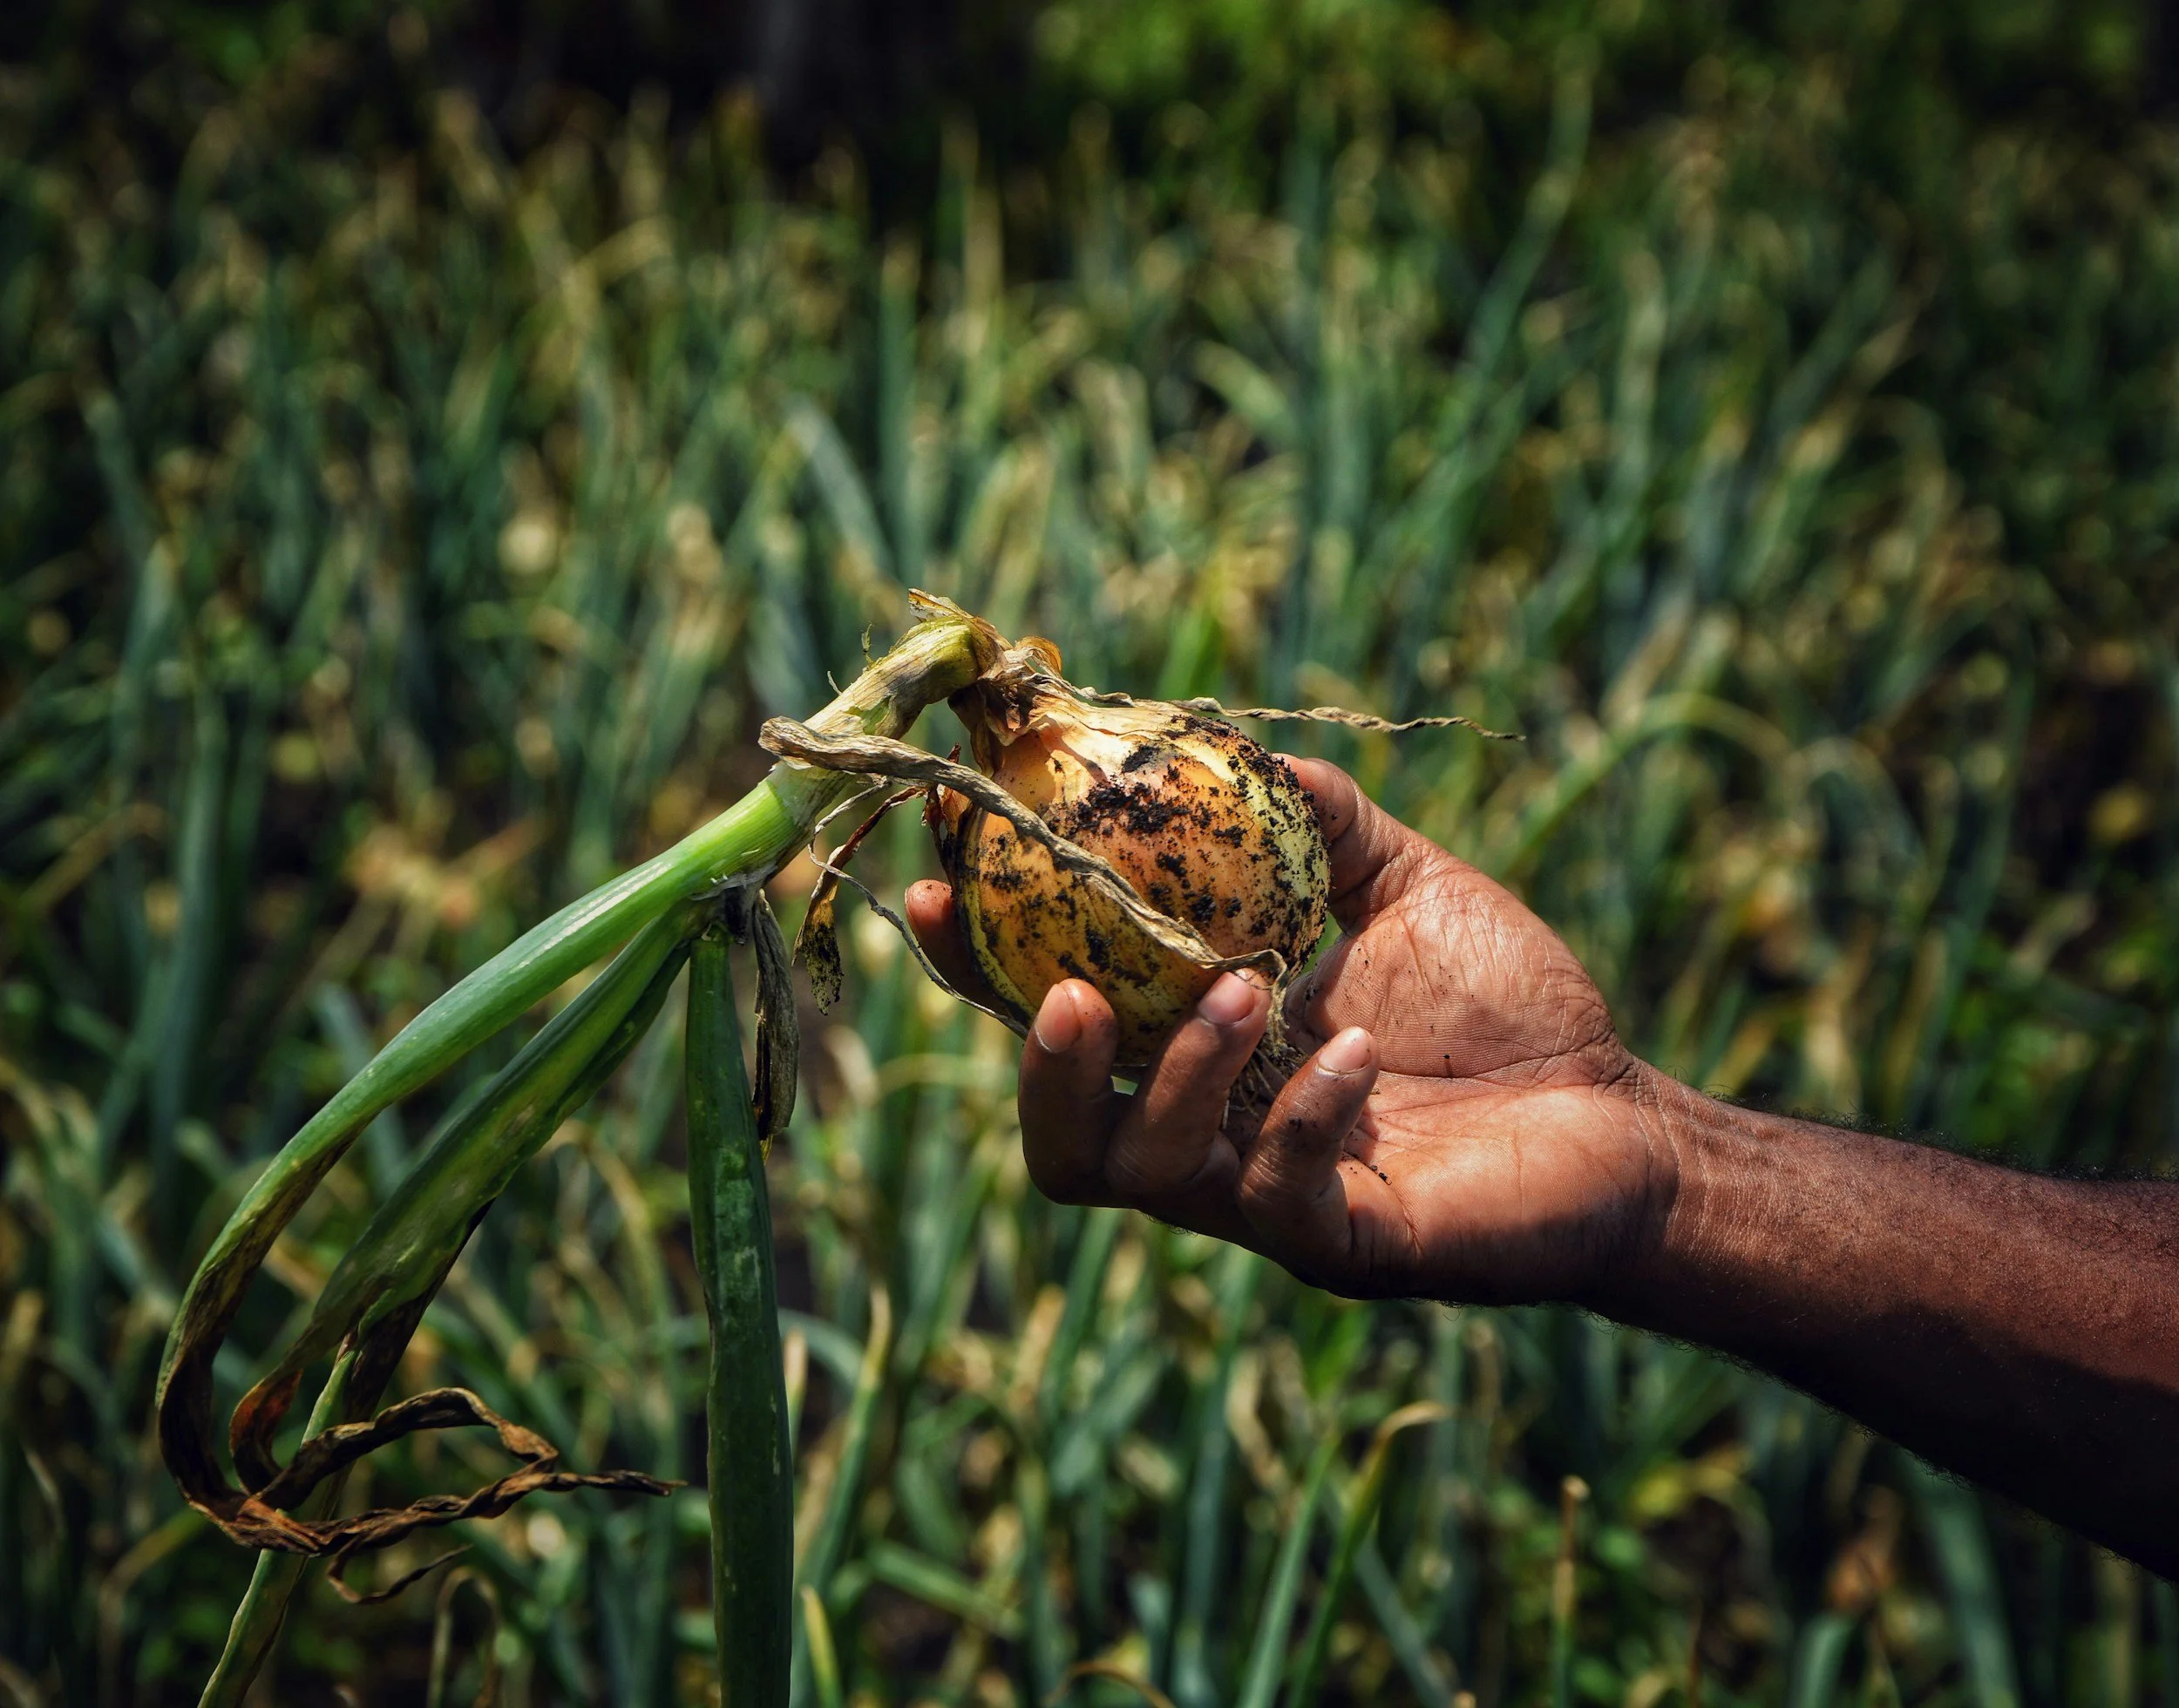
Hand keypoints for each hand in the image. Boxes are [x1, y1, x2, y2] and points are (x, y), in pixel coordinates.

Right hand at [906, 760, 1676, 1304]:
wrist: (1624, 1119)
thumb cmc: (1509, 1005)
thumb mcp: (1406, 887)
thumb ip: (1321, 827)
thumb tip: (1241, 747)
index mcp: (1198, 1052)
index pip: (1054, 1018)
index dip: (977, 967)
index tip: (936, 889)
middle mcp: (1209, 1137)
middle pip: (1059, 1141)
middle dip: (1037, 1068)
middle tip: (1069, 996)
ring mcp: (1266, 1204)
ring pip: (1146, 1172)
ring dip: (1175, 1078)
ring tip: (1248, 990)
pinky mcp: (1344, 1247)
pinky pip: (1278, 1198)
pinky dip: (1300, 1117)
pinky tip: (1356, 1051)